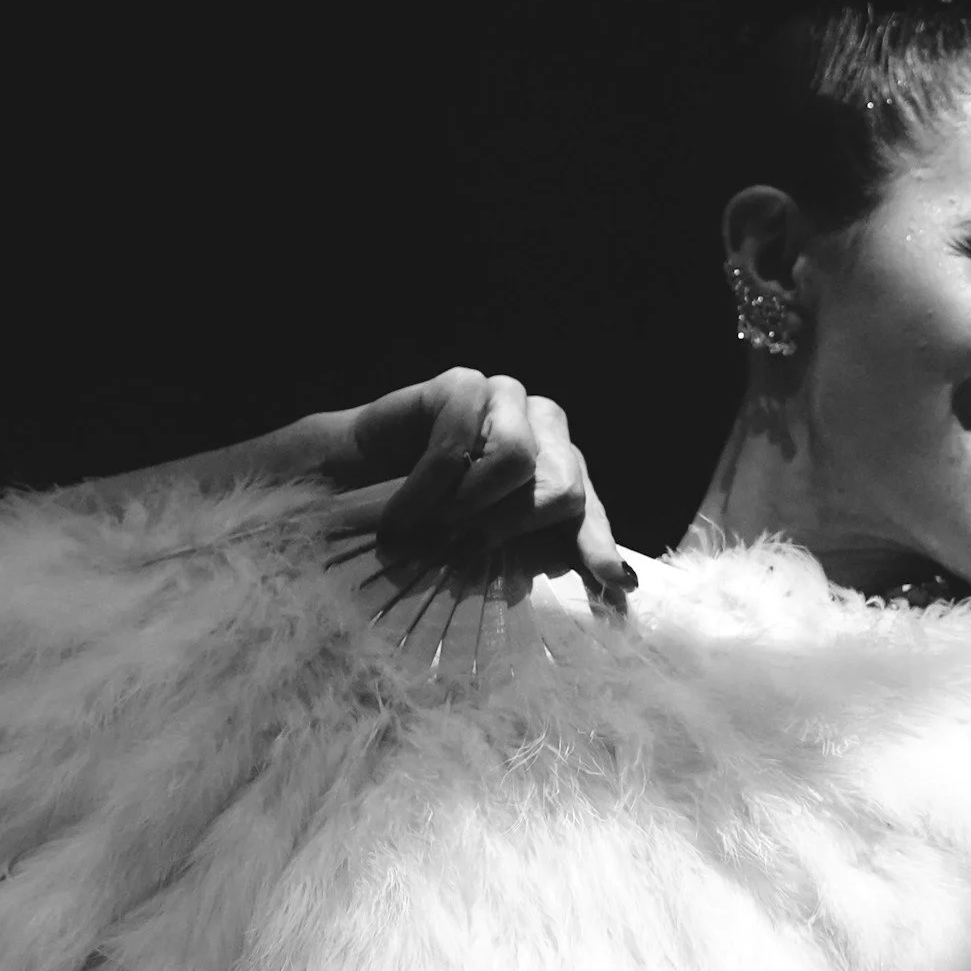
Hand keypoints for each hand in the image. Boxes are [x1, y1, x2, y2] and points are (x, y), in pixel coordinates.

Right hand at [308, 370, 634, 599]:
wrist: (348, 489)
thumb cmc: (422, 527)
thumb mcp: (485, 551)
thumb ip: (541, 559)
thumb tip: (621, 585)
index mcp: (558, 473)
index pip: (589, 509)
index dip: (599, 544)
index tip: (610, 579)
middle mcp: (542, 431)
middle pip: (563, 485)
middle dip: (512, 527)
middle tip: (462, 551)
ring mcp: (506, 400)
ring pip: (517, 457)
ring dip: (468, 507)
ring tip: (432, 528)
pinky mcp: (464, 385)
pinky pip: (457, 446)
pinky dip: (426, 492)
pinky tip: (402, 516)